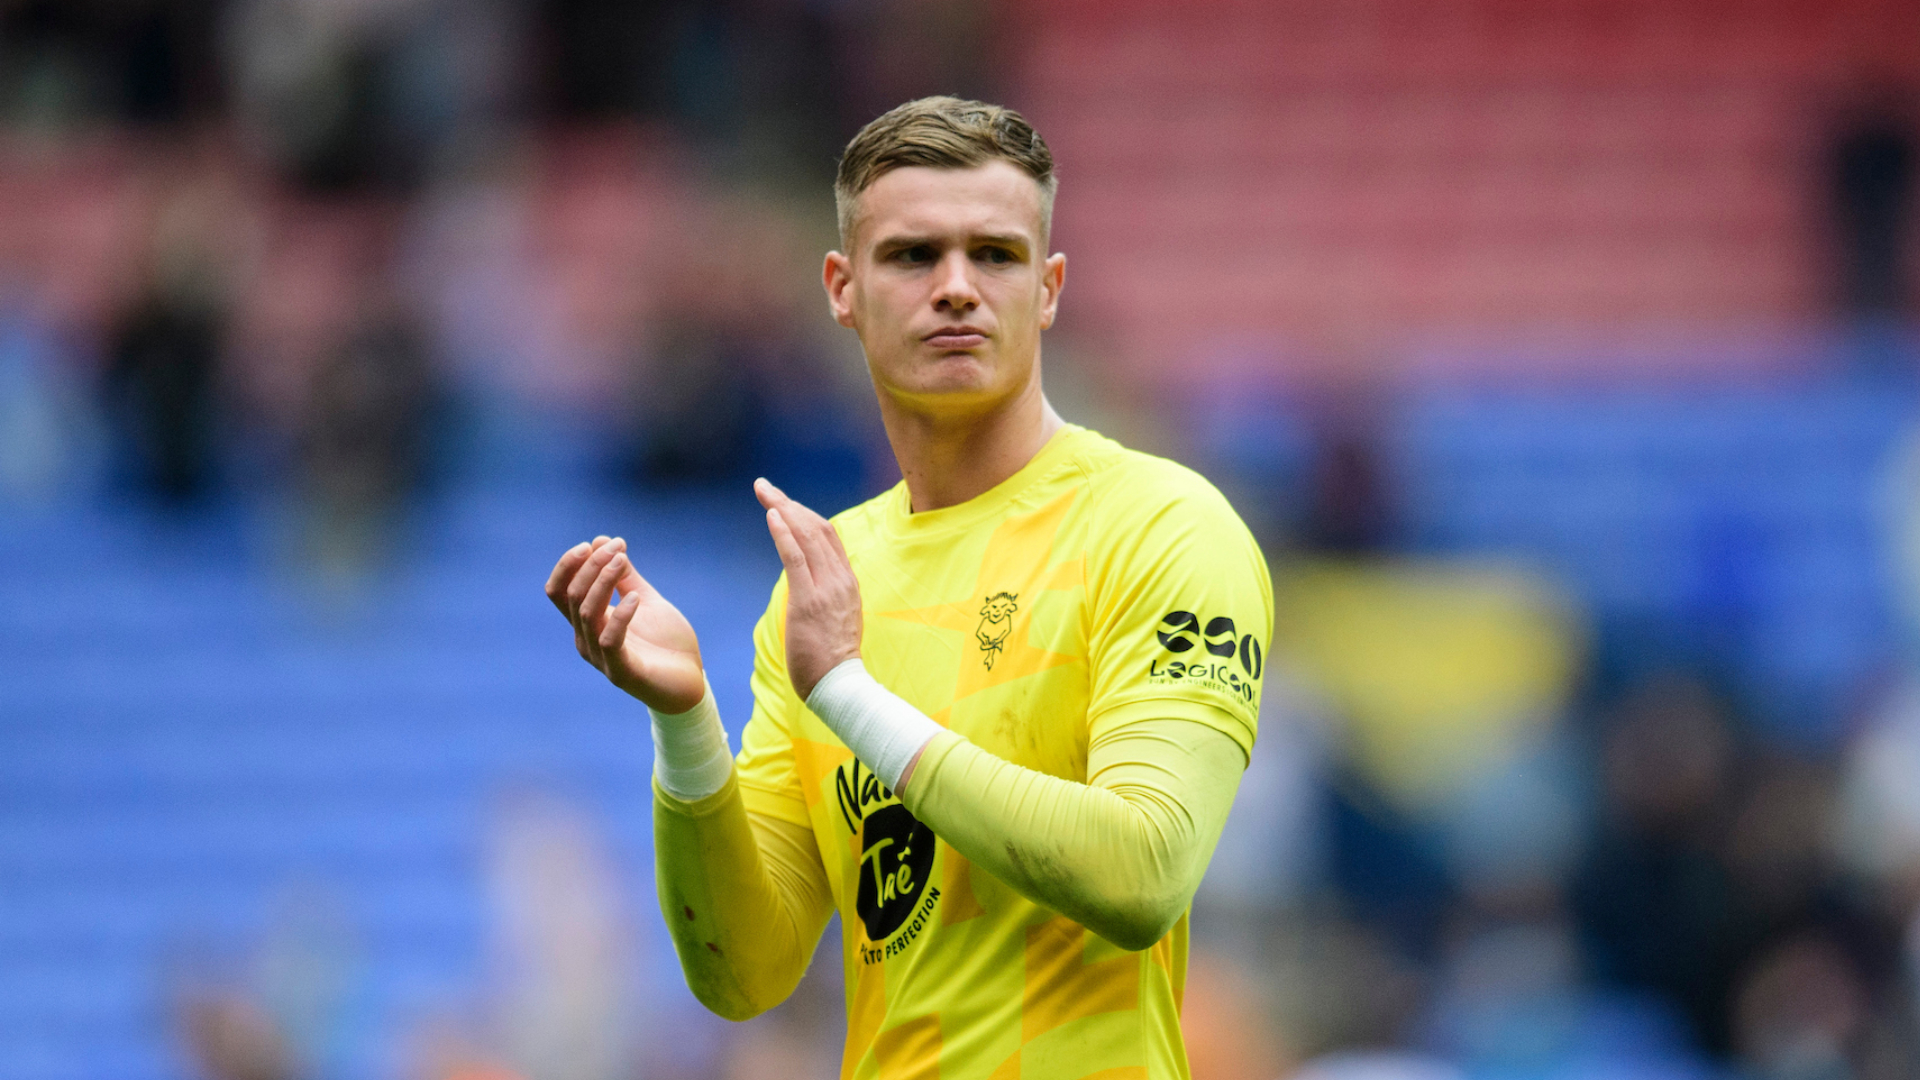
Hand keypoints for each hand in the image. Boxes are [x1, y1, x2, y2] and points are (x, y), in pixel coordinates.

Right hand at [545, 535, 705, 713]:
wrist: (690, 683)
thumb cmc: (666, 644)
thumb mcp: (646, 600)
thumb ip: (626, 576)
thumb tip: (603, 541)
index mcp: (588, 622)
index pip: (559, 591)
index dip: (568, 564)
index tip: (595, 543)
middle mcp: (587, 639)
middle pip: (572, 596)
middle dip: (592, 565)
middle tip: (618, 547)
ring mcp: (601, 658)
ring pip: (587, 614)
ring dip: (603, 581)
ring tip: (623, 560)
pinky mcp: (622, 672)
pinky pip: (610, 640)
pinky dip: (620, 615)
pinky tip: (635, 599)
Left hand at [754, 479, 861, 699]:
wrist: (841, 686)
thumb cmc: (832, 661)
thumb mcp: (835, 620)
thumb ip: (824, 598)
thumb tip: (805, 586)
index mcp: (847, 583)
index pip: (827, 536)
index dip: (803, 514)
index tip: (783, 502)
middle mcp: (840, 579)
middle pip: (816, 527)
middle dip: (789, 503)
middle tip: (765, 487)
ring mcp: (827, 588)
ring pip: (807, 535)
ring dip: (783, 508)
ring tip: (764, 491)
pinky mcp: (809, 600)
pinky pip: (796, 557)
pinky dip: (783, 533)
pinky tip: (771, 515)